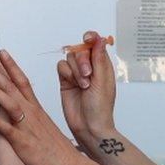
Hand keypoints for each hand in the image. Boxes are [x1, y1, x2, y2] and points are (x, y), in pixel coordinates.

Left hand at [0, 50, 90, 164]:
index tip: (2, 53)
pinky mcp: (24, 143)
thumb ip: (33, 118)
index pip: (23, 81)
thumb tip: (23, 112)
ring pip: (10, 104)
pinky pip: (8, 130)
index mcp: (37, 109)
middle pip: (14, 86)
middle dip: (0, 69)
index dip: (12, 66)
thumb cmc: (58, 151)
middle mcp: (32, 114)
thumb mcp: (45, 127)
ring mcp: (28, 127)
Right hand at [58, 32, 116, 156]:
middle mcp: (90, 68)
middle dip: (83, 60)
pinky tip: (74, 84)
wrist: (88, 126)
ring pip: (70, 58)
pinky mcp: (65, 81)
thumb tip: (100, 39)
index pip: (95, 44)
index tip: (88, 38)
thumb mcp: (102, 81)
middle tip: (88, 75)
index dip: (91, 38)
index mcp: (102, 65)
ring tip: (83, 85)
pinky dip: (66, 73)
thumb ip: (99, 59)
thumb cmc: (101, 108)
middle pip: (80, 49)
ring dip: (76, 69)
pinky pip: (61, 67)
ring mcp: (77, 74)